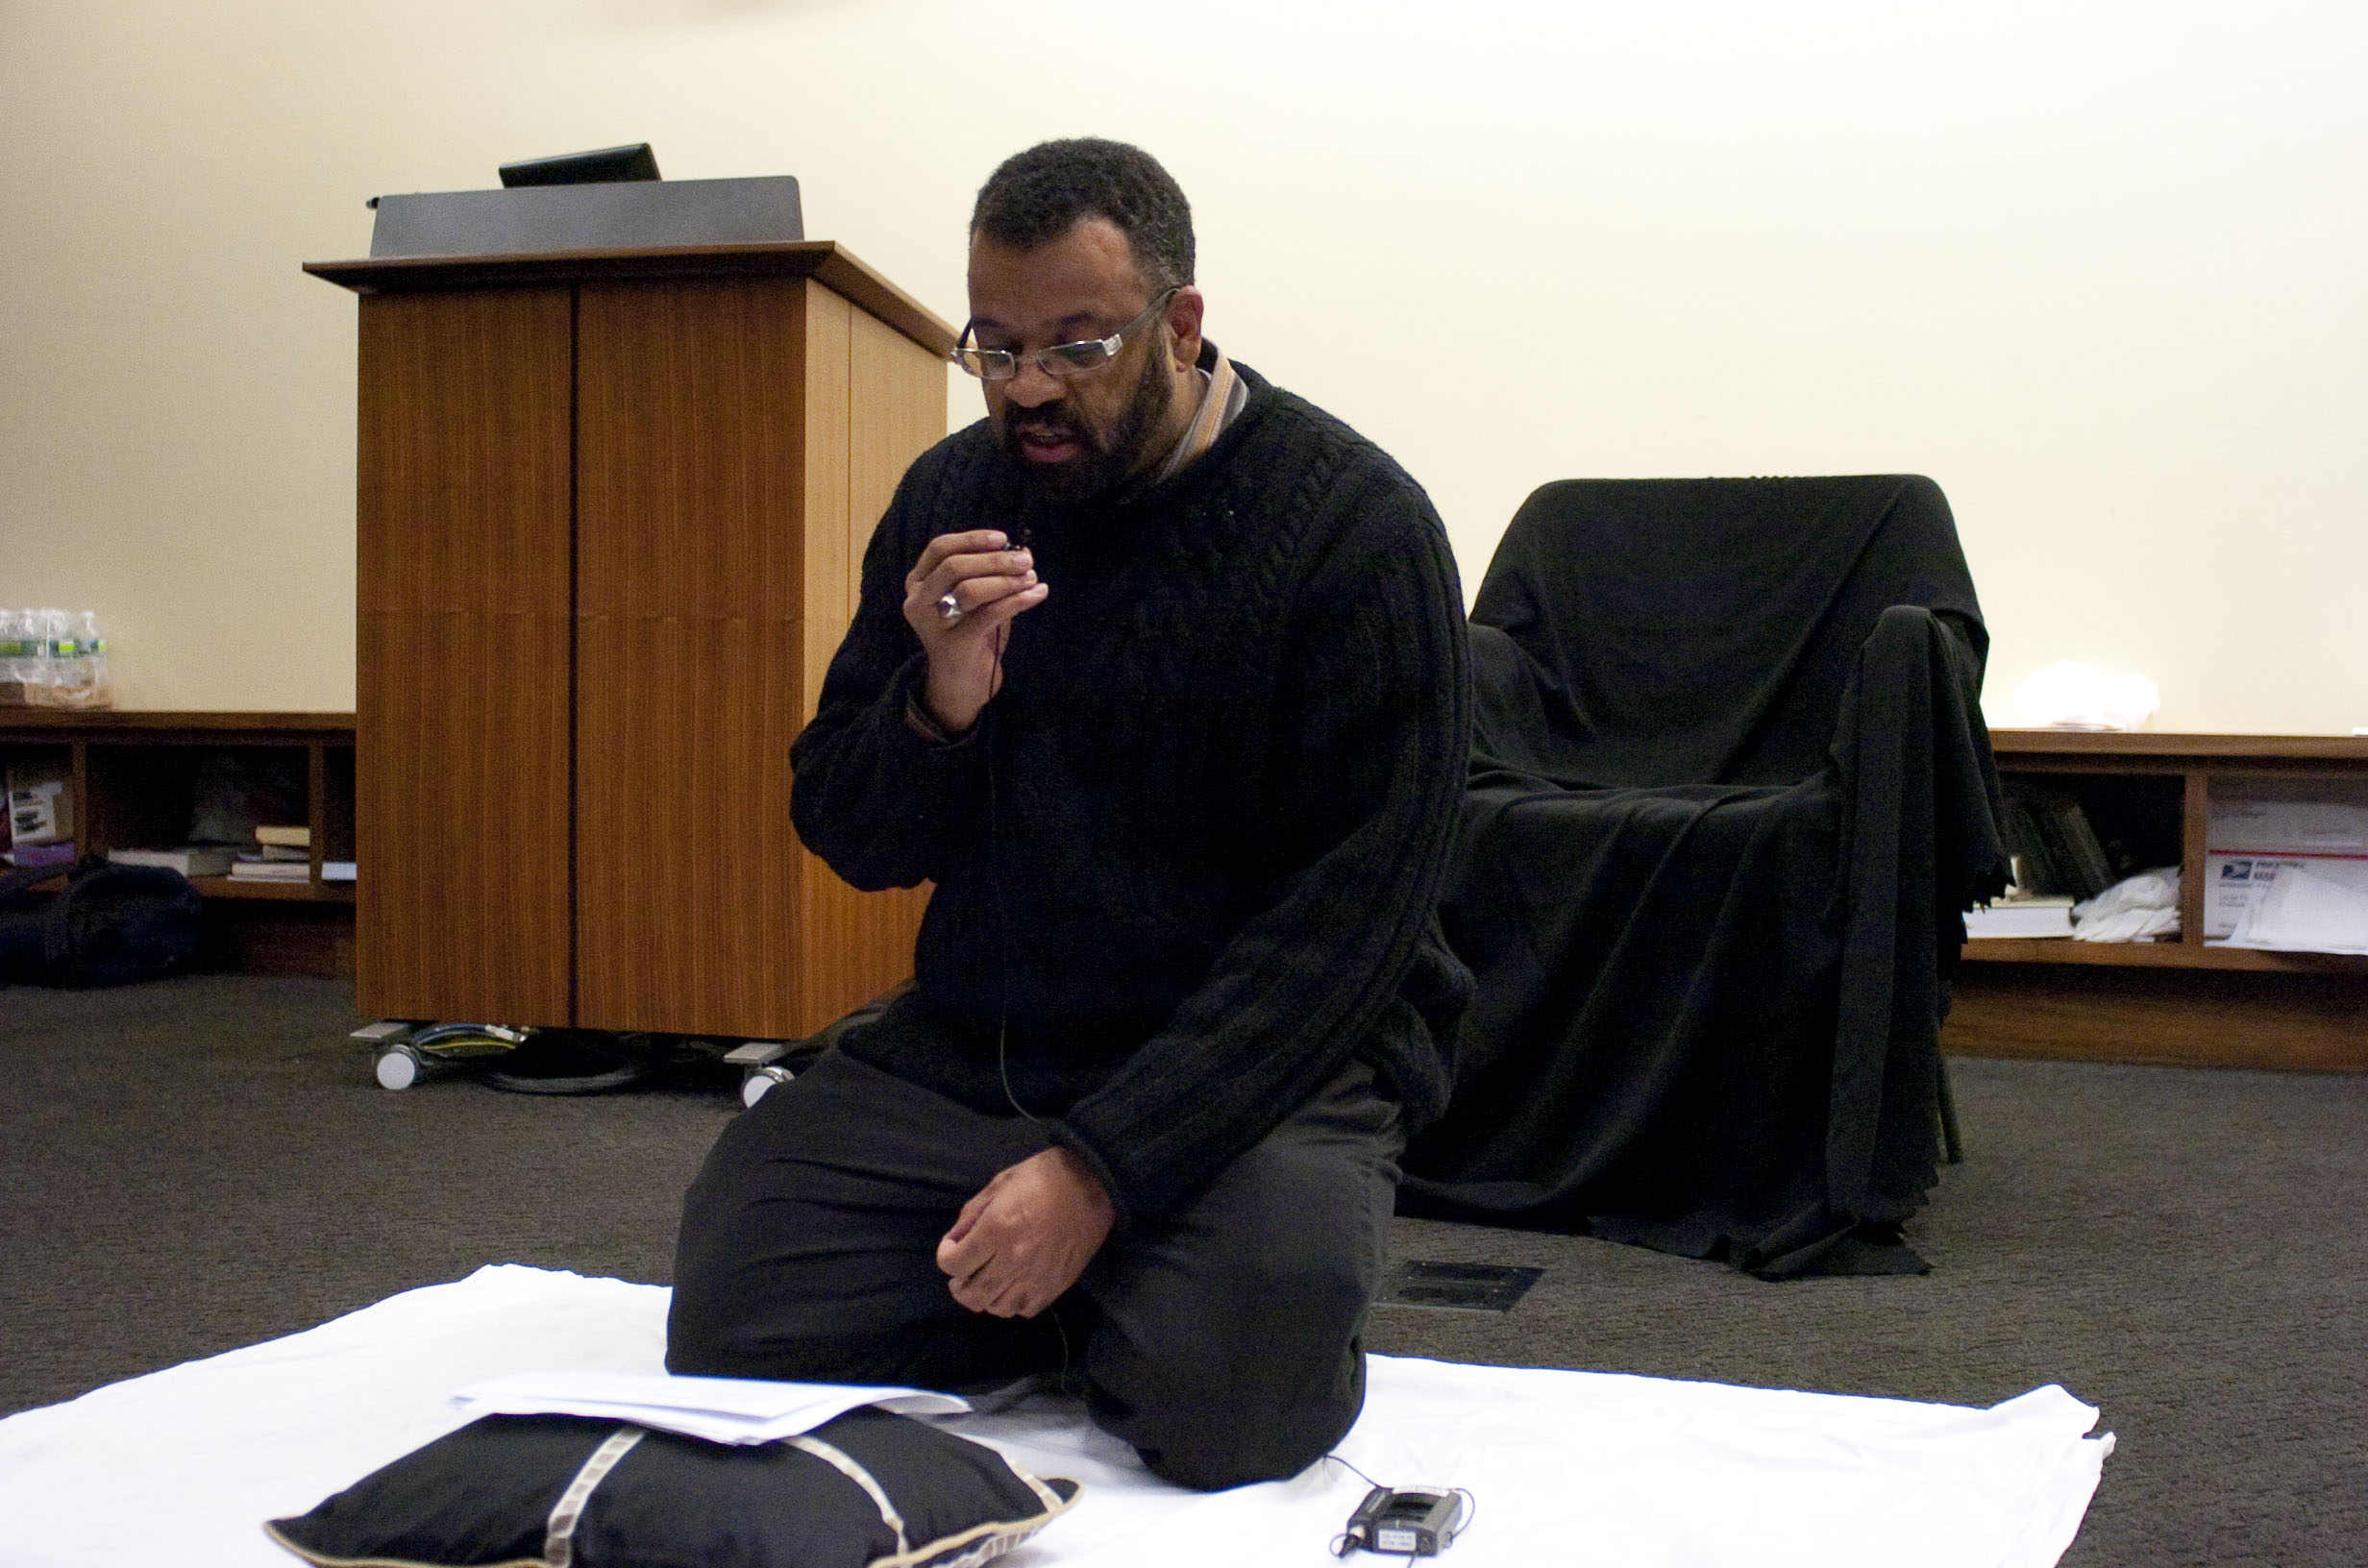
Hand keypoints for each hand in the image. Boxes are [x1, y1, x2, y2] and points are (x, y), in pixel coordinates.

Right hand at [904, 529, 1048, 733]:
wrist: (961, 686)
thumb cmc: (971, 637)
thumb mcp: (979, 601)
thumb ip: (993, 576)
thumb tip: (1023, 551)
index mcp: (919, 583)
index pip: (940, 549)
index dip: (971, 539)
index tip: (1003, 539)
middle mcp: (918, 601)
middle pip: (953, 566)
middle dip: (994, 560)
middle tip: (1025, 561)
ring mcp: (932, 624)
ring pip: (970, 589)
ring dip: (1006, 580)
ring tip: (1032, 579)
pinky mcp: (954, 644)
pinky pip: (989, 614)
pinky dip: (1017, 601)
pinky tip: (1037, 595)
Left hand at [936, 1148, 1114, 1317]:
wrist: (1094, 1183)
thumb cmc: (1045, 1176)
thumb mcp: (1001, 1182)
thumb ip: (973, 1213)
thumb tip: (955, 1239)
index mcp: (997, 1229)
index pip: (954, 1264)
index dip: (946, 1256)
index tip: (953, 1246)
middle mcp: (1013, 1259)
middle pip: (972, 1294)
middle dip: (959, 1285)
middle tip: (964, 1271)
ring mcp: (1036, 1277)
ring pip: (997, 1308)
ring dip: (986, 1296)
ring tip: (988, 1280)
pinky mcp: (1056, 1286)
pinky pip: (1025, 1310)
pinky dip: (1013, 1303)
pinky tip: (1014, 1286)